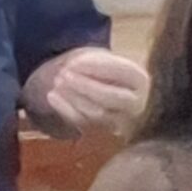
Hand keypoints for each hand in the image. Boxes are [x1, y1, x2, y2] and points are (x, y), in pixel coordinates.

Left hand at [23, 47, 149, 137]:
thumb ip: (92, 61)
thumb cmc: (98, 69)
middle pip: (112, 97)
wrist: (93, 88)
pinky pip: (83, 123)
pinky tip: (52, 95)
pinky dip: (64, 108)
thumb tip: (75, 66)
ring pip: (96, 113)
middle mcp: (135, 103)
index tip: (73, 62)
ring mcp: (119, 121)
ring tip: (57, 81)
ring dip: (73, 96)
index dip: (97, 66)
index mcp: (139, 79)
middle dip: (85, 85)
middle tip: (63, 73)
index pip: (124, 72)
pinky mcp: (100, 132)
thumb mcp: (99, 58)